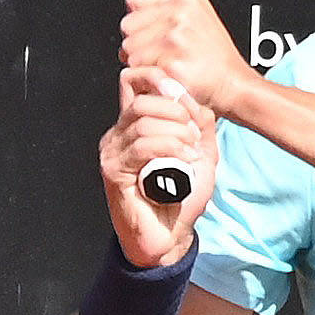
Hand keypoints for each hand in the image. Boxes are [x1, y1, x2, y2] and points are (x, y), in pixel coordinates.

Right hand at [98, 66, 217, 267]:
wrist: (170, 235)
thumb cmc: (182, 196)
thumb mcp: (201, 153)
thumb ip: (200, 125)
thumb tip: (197, 104)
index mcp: (136, 125)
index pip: (133, 82)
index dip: (158, 79)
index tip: (184, 97)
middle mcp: (120, 134)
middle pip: (141, 98)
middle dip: (175, 109)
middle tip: (194, 132)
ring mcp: (113, 152)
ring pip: (143, 120)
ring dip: (176, 131)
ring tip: (192, 149)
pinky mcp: (114, 170)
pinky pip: (142, 146)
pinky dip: (169, 146)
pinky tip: (185, 157)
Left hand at [118, 0, 257, 116]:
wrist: (232, 83)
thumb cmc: (214, 55)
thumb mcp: (198, 15)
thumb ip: (166, 5)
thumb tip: (133, 8)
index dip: (139, 16)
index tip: (152, 28)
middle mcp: (182, 11)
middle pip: (127, 24)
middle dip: (136, 40)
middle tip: (158, 51)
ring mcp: (176, 36)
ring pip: (128, 47)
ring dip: (140, 60)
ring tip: (164, 63)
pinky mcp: (170, 61)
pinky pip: (136, 67)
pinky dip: (146, 74)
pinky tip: (165, 73)